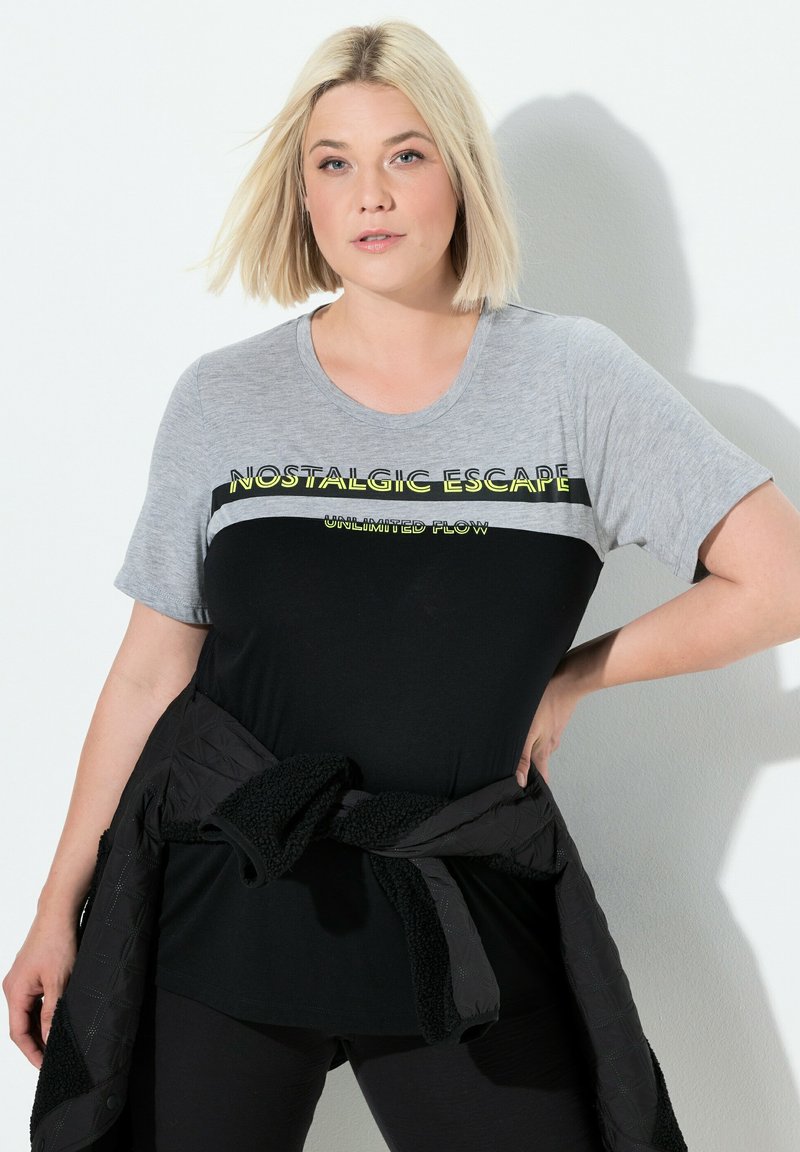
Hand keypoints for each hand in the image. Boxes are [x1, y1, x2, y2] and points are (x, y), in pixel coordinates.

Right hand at [3, 912, 77, 1069]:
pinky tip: (56, 1018)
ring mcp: (21, 980)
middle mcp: (13, 987)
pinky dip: (43, 1013)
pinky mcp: (30, 973)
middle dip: (36, 1043)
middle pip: (21, 1025)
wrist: (59, 913)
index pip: (18, 1034)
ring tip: (57, 1043)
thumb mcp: (59, 982)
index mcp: (15, 992)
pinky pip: (33, 1001)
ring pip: (28, 1013)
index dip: (32, 1052)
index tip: (45, 1067)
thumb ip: (51, 1013)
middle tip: (54, 1059)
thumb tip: (49, 1040)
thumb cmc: (58, 942)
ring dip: (40, 1028)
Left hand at [515, 666, 584, 787]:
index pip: (542, 779)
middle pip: (539, 764)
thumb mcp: (528, 732)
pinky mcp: (552, 721)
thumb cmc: (546, 704)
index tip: (524, 797)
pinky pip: (542, 734)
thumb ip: (523, 757)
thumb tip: (520, 781)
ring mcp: (553, 733)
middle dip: (528, 770)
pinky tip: (525, 728)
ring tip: (513, 750)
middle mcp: (550, 745)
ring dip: (528, 750)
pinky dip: (533, 735)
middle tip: (512, 773)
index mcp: (544, 752)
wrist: (568, 680)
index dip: (534, 789)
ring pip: (539, 747)